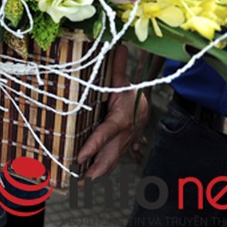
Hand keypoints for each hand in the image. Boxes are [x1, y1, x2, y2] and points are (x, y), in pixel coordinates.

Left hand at [76, 47, 148, 180]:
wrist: (146, 100)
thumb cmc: (130, 89)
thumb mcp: (122, 78)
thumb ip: (117, 66)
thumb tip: (118, 45)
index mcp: (124, 116)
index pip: (107, 132)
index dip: (94, 144)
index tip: (80, 156)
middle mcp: (127, 132)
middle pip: (112, 152)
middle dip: (97, 166)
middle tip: (82, 177)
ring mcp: (127, 140)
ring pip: (113, 158)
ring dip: (99, 170)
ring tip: (82, 180)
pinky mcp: (124, 145)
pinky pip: (113, 158)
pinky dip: (103, 167)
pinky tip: (91, 175)